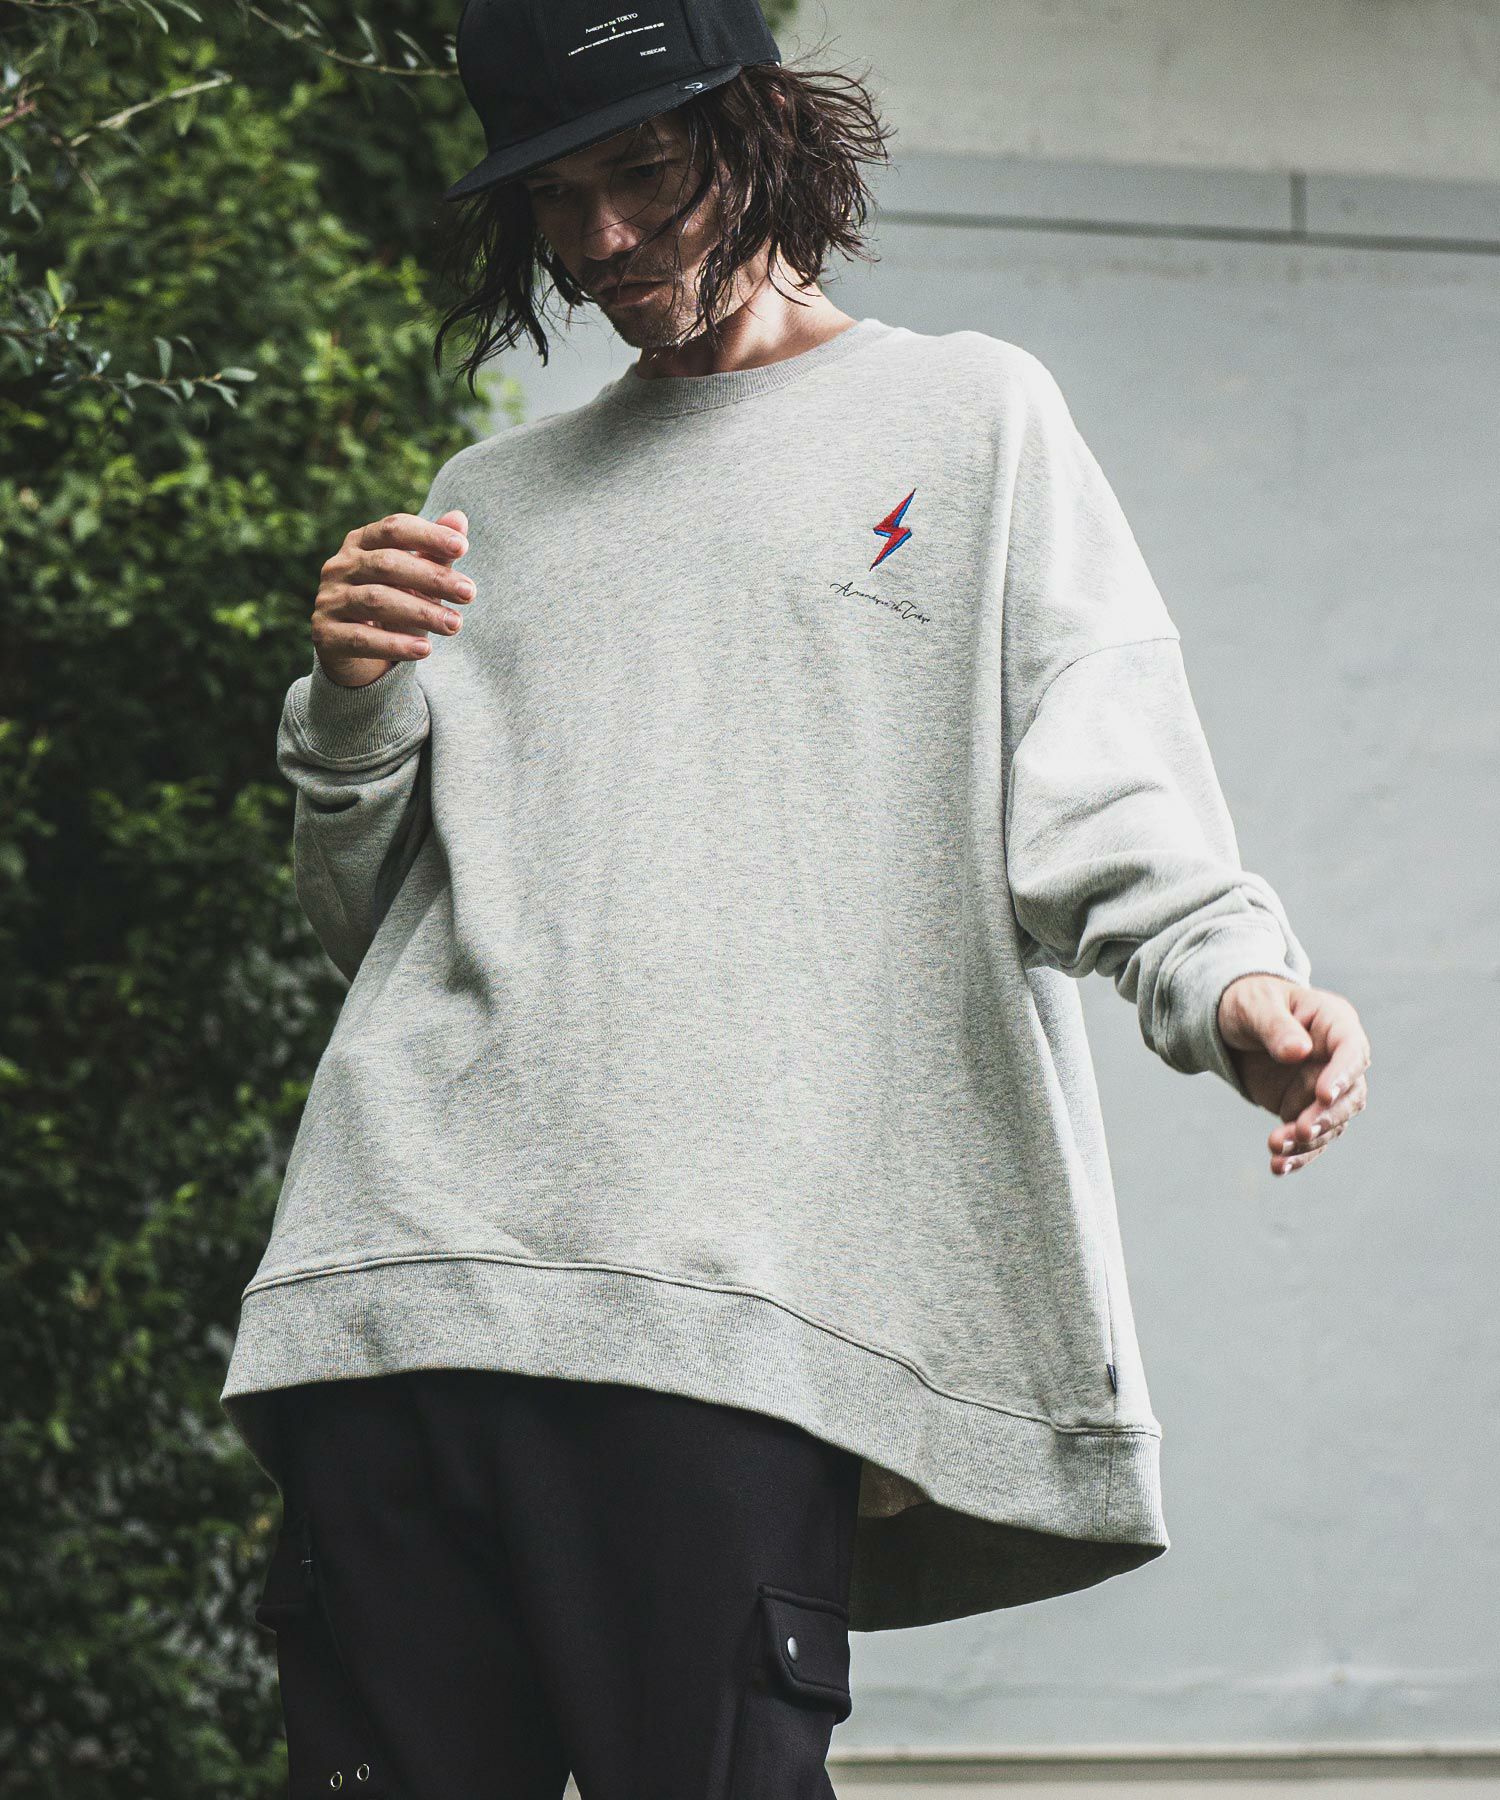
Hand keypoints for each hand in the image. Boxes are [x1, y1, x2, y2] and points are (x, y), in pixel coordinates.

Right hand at [310, 507, 473, 688]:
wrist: (354, 650)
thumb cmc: (392, 603)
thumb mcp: (416, 579)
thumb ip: (434, 552)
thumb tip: (459, 518)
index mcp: (360, 542)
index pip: (394, 529)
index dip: (428, 535)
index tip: (463, 548)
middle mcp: (339, 566)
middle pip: (387, 564)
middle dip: (432, 578)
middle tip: (469, 593)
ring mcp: (329, 600)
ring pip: (376, 601)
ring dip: (421, 613)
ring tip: (454, 625)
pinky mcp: (325, 635)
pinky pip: (362, 639)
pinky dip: (396, 644)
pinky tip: (425, 649)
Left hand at [1217, 974, 1370, 1176]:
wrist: (1230, 1022)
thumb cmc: (1247, 1002)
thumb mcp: (1254, 1005)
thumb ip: (1276, 1026)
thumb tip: (1299, 1052)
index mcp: (1334, 1022)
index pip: (1352, 1050)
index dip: (1342, 1074)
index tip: (1322, 1095)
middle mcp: (1336, 1058)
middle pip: (1350, 1094)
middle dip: (1328, 1116)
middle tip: (1302, 1130)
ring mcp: (1323, 1085)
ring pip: (1331, 1122)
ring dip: (1307, 1140)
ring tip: (1275, 1149)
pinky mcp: (1305, 1108)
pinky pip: (1310, 1137)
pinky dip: (1297, 1154)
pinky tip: (1278, 1167)